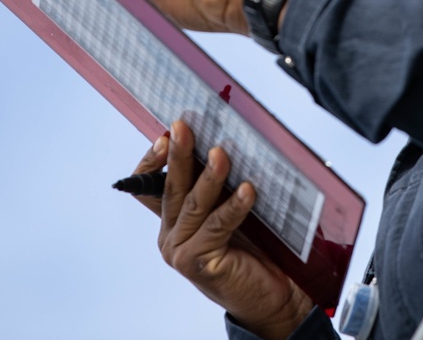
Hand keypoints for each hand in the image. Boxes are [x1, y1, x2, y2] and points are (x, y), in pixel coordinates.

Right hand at [130, 120, 312, 339]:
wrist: (273, 295)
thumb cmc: (254, 248)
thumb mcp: (227, 209)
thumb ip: (216, 186)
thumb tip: (221, 141)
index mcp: (171, 220)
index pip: (148, 186)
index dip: (154, 160)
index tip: (167, 134)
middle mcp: (169, 236)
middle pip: (170, 188)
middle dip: (178, 154)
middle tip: (183, 127)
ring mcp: (181, 252)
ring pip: (192, 205)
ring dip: (209, 177)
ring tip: (222, 154)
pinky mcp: (200, 264)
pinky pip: (217, 226)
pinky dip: (234, 206)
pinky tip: (249, 190)